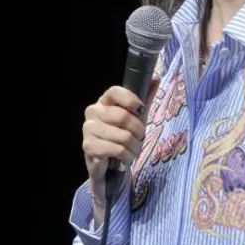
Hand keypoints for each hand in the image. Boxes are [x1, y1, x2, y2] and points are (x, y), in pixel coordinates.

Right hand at [83, 76, 159, 202]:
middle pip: (123, 116)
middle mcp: (93, 112)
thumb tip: (155, 78)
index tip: (141, 111)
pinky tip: (125, 158)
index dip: (131, 100)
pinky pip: (117, 149)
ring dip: (135, 147)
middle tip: (139, 138)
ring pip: (123, 136)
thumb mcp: (136, 118)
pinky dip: (127, 156)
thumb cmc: (122, 137)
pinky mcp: (89, 147)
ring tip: (133, 150)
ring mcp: (88, 129)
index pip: (115, 91)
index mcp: (103, 102)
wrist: (109, 166)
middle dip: (138, 131)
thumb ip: (145, 98)